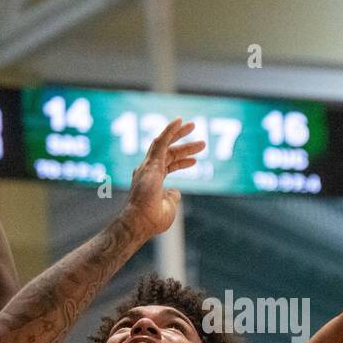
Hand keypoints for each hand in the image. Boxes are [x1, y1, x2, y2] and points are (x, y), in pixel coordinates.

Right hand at [123, 119, 204, 236]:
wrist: (140, 221)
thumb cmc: (152, 219)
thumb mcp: (169, 208)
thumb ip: (173, 198)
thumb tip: (177, 191)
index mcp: (151, 181)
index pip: (168, 166)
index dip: (182, 162)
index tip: (195, 161)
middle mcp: (147, 171)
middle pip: (168, 153)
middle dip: (185, 147)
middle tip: (202, 143)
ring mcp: (148, 166)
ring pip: (163, 143)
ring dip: (178, 133)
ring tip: (193, 125)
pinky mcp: (151, 163)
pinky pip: (161, 141)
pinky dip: (170, 130)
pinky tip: (179, 121)